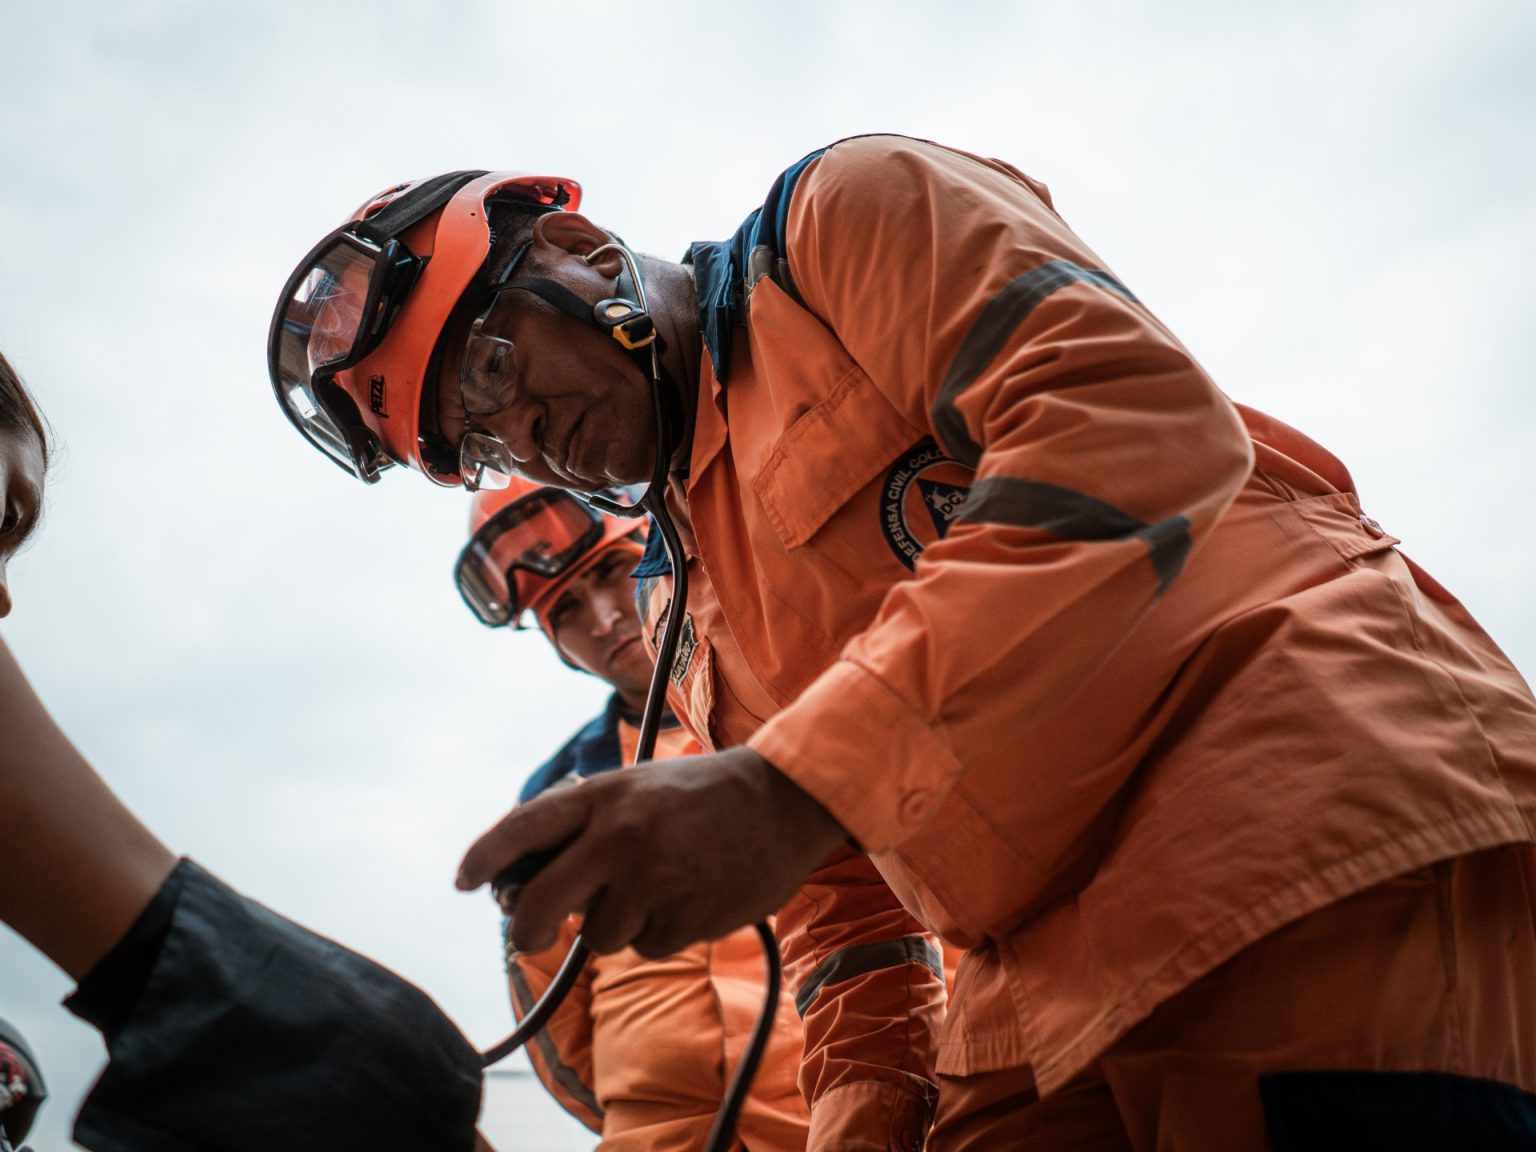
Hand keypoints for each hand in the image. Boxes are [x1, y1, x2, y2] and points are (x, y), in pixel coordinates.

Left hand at [457, 746, 847, 956]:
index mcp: (603, 798)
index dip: (484, 856)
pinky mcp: (685, 918)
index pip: (522, 828)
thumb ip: (586, 825)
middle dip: (526, 928)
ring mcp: (652, 881)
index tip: (463, 881)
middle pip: (540, 904)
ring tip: (660, 884)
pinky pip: (648, 946)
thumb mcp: (637, 788)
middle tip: (530, 935)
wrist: (782, 802)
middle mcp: (619, 839)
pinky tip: (689, 896)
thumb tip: (530, 878)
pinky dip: (660, 932)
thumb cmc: (702, 795)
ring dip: (619, 924)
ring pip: (600, 936)